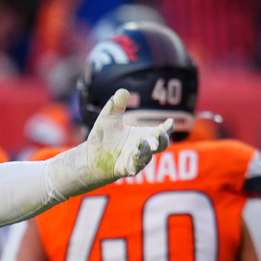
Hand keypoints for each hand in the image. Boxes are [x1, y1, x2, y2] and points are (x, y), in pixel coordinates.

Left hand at [52, 89, 172, 196]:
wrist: (91, 157)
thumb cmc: (104, 138)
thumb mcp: (108, 120)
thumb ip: (116, 107)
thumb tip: (122, 91)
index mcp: (143, 134)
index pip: (161, 131)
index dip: (168, 127)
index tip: (170, 121)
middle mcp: (143, 147)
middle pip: (161, 145)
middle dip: (163, 139)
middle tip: (160, 132)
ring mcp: (137, 159)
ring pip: (148, 156)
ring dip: (146, 148)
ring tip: (139, 141)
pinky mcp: (128, 168)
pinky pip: (136, 166)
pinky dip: (137, 160)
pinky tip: (135, 154)